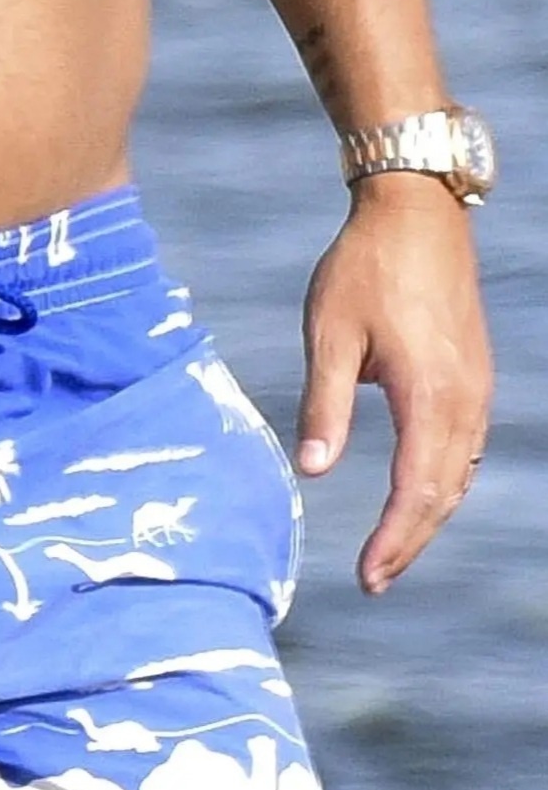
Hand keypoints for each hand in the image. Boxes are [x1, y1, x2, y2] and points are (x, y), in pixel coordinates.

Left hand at [296, 175, 492, 592]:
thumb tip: (312, 470)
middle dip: (410, 541)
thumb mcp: (330, 334)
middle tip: (375, 580)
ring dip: (429, 515)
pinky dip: (445, 480)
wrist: (415, 209)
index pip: (415, 491)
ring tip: (393, 549)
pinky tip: (424, 493)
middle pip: (443, 493)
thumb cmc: (364, 266)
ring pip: (459, 472)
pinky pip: (466, 445)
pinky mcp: (475, 372)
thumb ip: (323, 405)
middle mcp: (464, 398)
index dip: (393, 540)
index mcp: (428, 394)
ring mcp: (476, 386)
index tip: (367, 578)